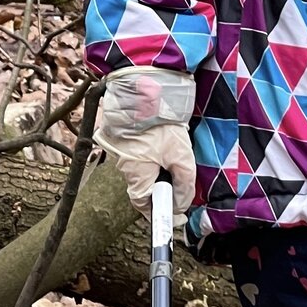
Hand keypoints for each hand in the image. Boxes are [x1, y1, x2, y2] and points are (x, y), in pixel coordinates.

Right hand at [93, 66, 196, 213]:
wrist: (143, 93)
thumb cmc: (160, 126)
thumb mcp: (181, 157)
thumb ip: (184, 184)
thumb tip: (181, 203)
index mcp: (135, 175)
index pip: (144, 204)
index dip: (159, 211)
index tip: (176, 213)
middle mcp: (124, 167)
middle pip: (144, 187)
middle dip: (162, 187)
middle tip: (180, 181)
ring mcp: (123, 152)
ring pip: (143, 170)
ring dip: (159, 168)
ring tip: (174, 154)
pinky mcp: (125, 139)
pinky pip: (139, 155)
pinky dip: (153, 155)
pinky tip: (164, 143)